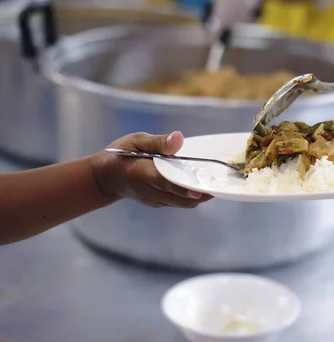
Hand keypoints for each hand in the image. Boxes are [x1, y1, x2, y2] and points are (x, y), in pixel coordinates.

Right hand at [91, 132, 211, 207]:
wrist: (105, 179)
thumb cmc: (121, 155)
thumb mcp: (135, 141)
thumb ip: (158, 142)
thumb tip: (179, 138)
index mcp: (142, 173)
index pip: (166, 182)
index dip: (184, 186)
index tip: (201, 189)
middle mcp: (151, 191)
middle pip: (180, 196)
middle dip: (201, 191)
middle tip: (220, 181)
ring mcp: (156, 200)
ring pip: (183, 203)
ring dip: (200, 195)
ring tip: (216, 181)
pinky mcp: (160, 203)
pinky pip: (180, 202)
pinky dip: (193, 196)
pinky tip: (203, 184)